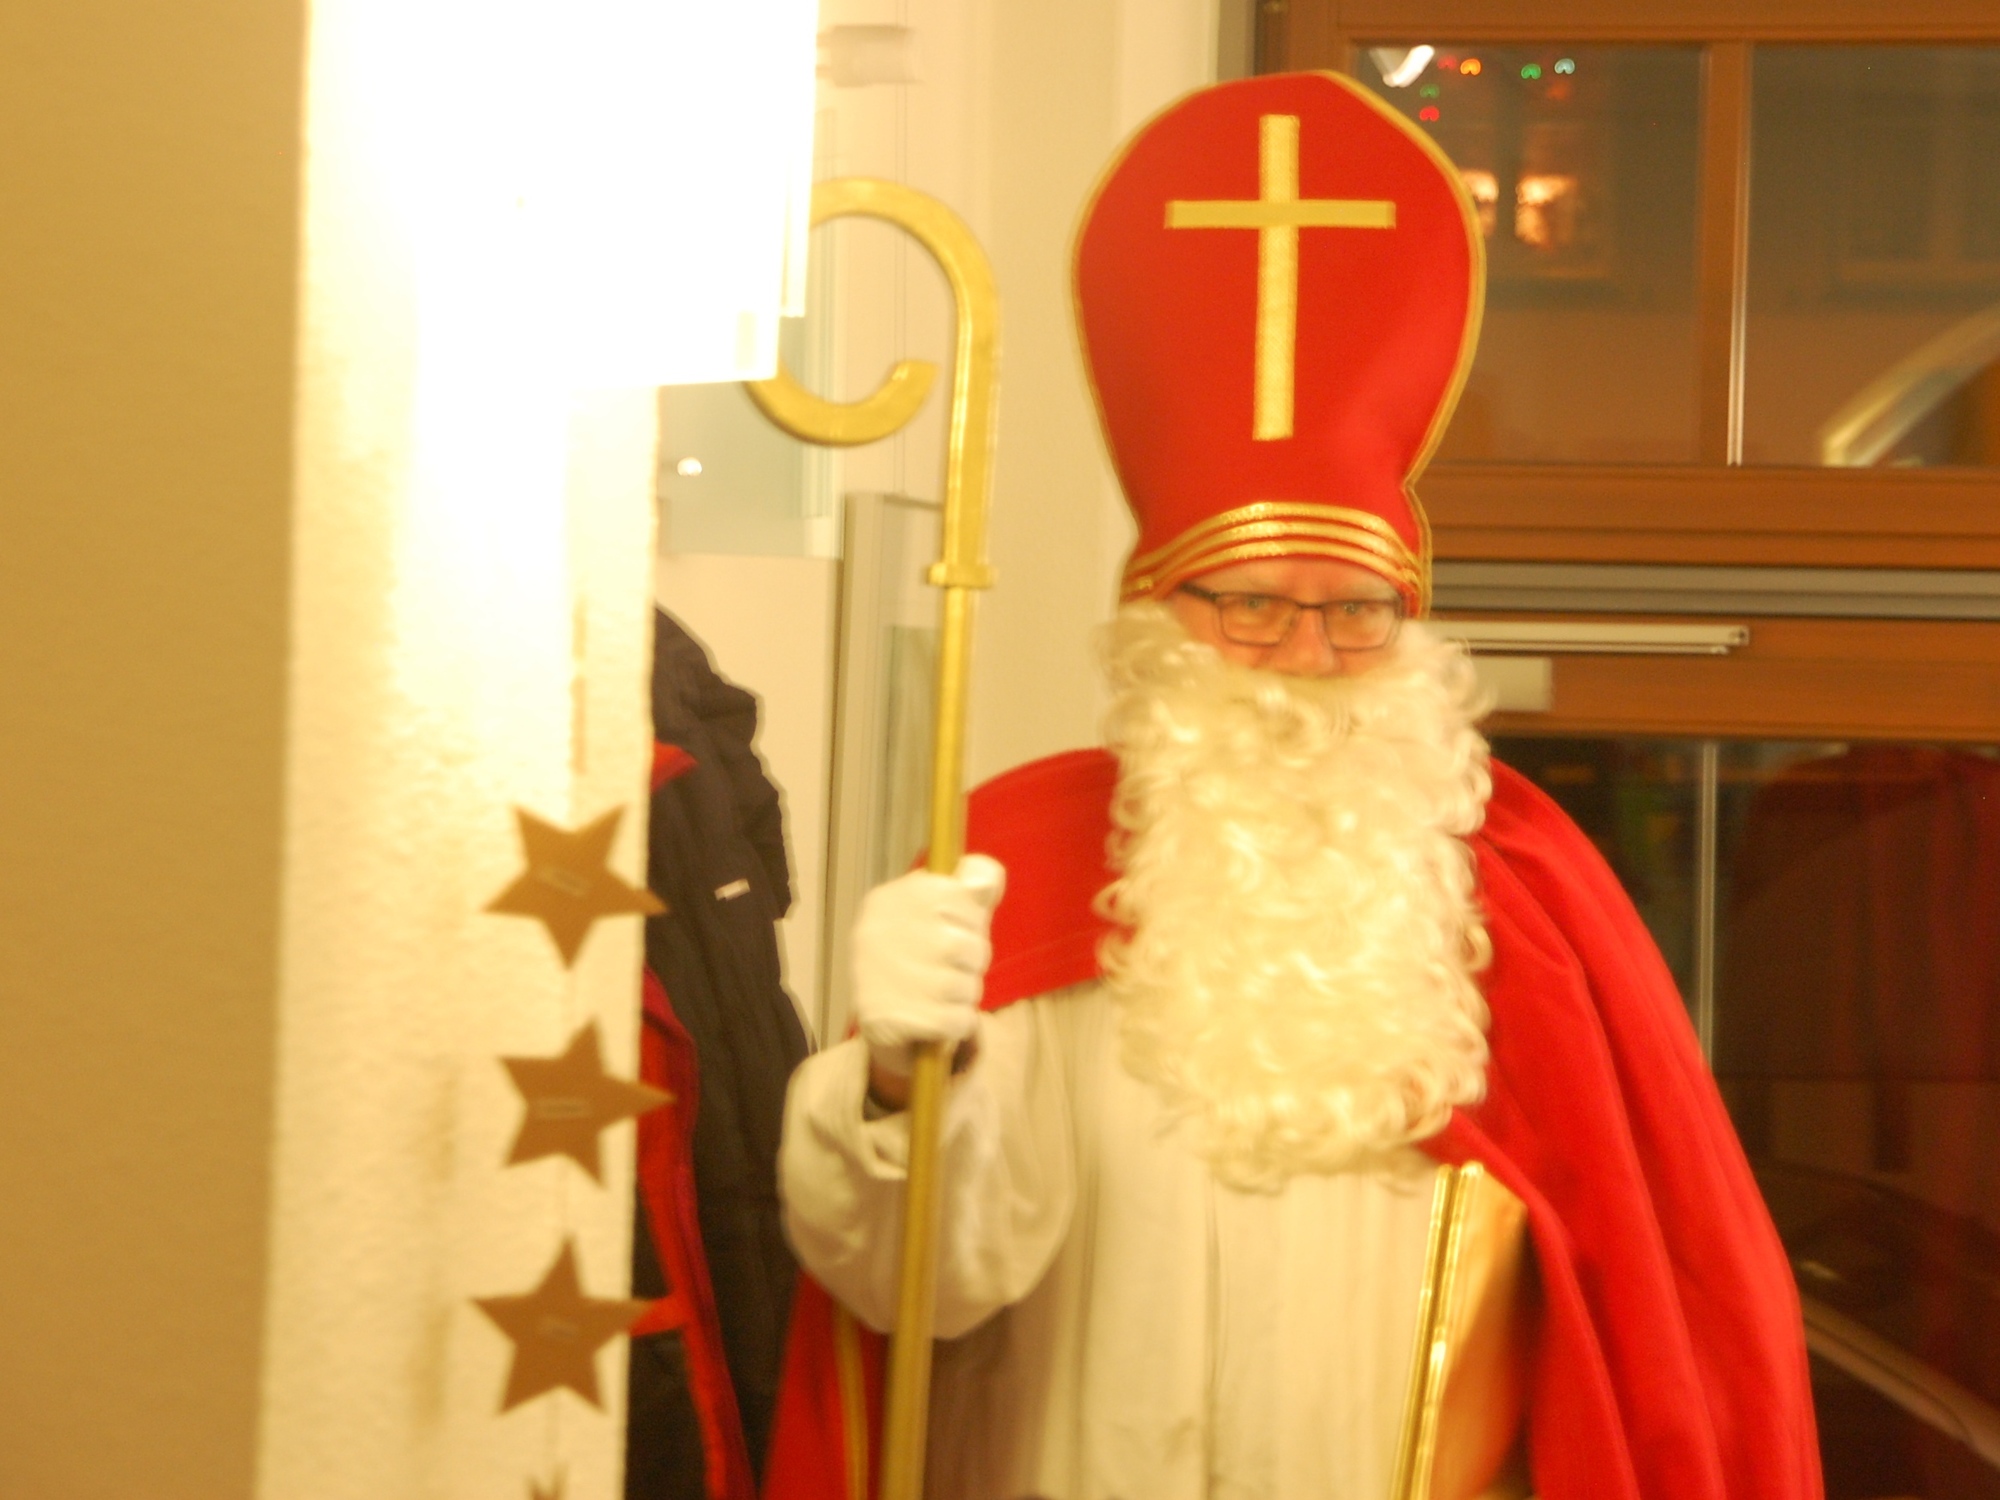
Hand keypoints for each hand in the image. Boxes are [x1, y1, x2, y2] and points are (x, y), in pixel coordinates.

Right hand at [852, 854, 1005, 1083]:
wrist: (883, 1022)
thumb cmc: (919, 957)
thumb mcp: (941, 913)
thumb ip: (969, 891)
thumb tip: (987, 881)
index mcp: (889, 899)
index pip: (959, 892)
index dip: (971, 918)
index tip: (957, 929)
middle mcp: (877, 932)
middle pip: (969, 943)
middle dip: (972, 961)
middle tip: (952, 968)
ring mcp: (881, 978)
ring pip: (966, 985)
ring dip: (966, 994)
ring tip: (944, 994)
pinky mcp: (889, 1021)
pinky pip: (958, 1020)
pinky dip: (959, 1022)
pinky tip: (940, 1017)